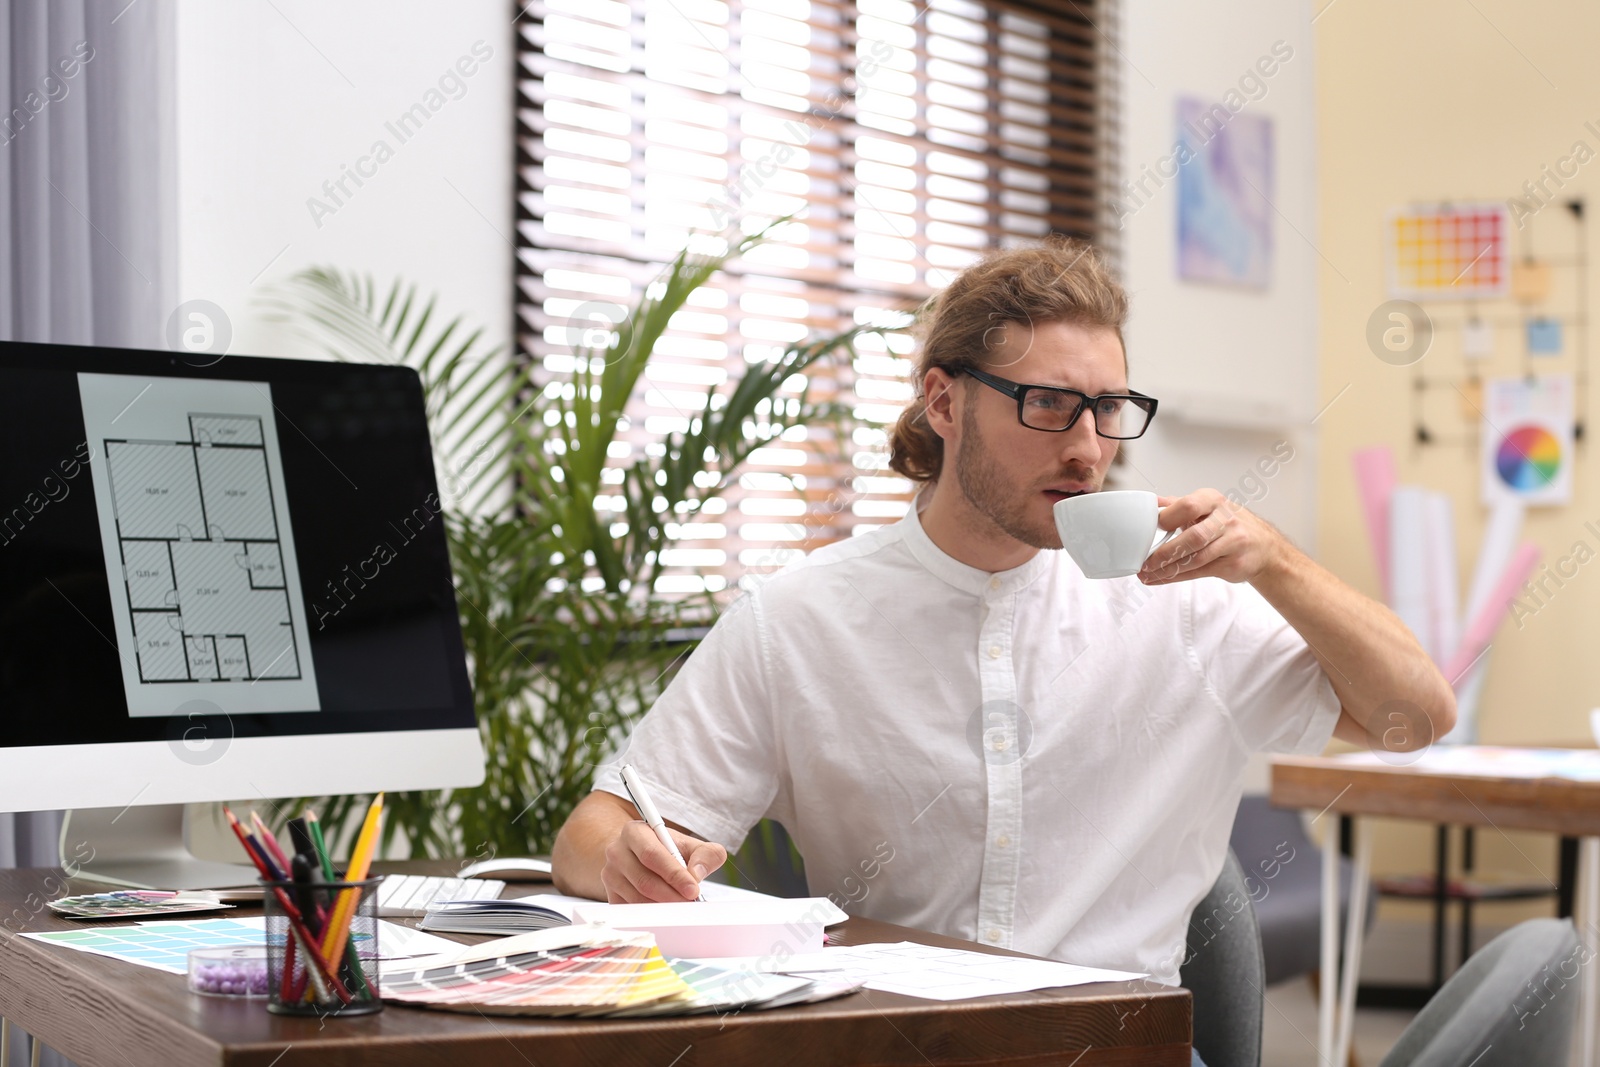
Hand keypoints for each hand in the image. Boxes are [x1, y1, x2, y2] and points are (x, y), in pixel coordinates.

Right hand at [599, 821, 725, 902]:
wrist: (640, 856)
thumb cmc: (667, 850)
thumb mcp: (690, 845)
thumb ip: (705, 854)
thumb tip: (697, 873)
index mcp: (635, 832)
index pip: (652, 855)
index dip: (674, 874)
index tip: (693, 890)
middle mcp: (617, 852)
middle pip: (644, 880)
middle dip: (671, 895)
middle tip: (690, 903)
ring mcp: (610, 875)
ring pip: (638, 898)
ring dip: (663, 906)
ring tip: (681, 905)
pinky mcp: (611, 894)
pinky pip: (632, 910)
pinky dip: (652, 914)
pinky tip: (666, 910)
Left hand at [1137, 489, 1284, 584]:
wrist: (1265, 547)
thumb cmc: (1228, 525)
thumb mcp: (1207, 507)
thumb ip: (1179, 505)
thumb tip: (1151, 502)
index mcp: (1213, 500)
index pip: (1187, 506)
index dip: (1166, 519)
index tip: (1146, 531)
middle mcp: (1226, 519)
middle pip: (1193, 536)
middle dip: (1166, 552)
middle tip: (1145, 562)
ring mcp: (1233, 541)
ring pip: (1196, 558)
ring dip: (1168, 569)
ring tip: (1147, 574)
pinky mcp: (1234, 563)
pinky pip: (1200, 572)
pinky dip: (1177, 577)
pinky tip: (1161, 579)